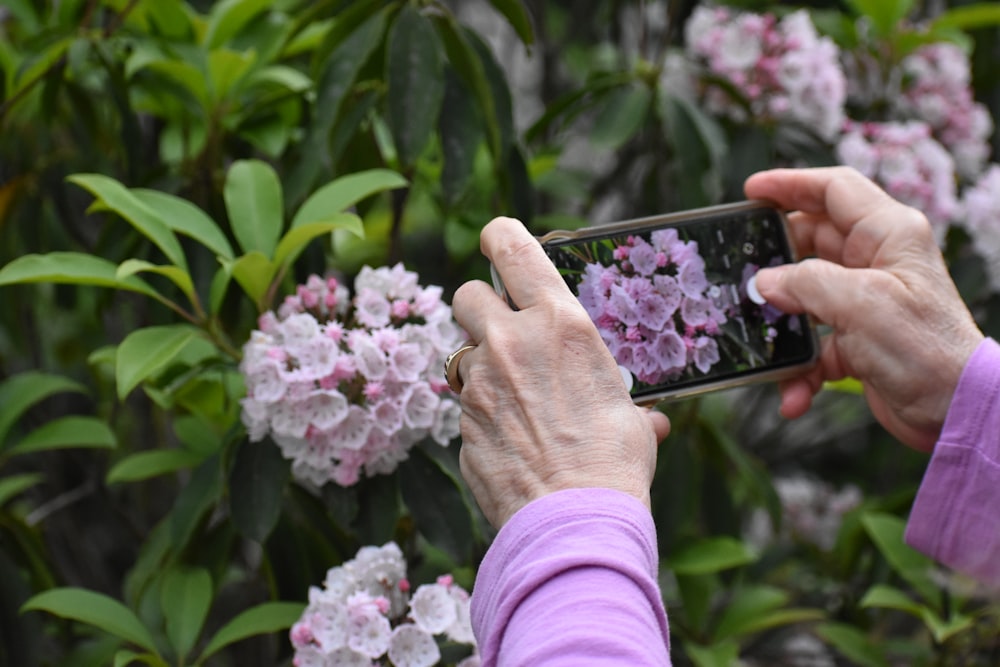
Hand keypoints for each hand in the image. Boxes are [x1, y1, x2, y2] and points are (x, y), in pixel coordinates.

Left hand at [450, 217, 670, 527]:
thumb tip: (650, 422)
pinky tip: (511, 439)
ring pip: (462, 353)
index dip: (499, 236)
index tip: (495, 239)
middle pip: (466, 295)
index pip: (512, 248)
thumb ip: (625, 404)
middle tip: (502, 330)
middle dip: (480, 308)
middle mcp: (510, 343)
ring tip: (514, 397)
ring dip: (482, 366)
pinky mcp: (462, 423)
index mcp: (559, 324)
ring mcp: (479, 384)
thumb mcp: (631, 417)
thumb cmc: (615, 463)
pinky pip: (465, 405)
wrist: (577, 520)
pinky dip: (483, 414)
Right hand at [744, 166, 983, 451]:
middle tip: (742, 272)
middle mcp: (877, 261)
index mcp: (889, 234)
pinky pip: (813, 344)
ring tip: (762, 339)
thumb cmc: (925, 349)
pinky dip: (800, 368)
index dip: (791, 184)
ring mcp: (865, 301)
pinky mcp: (857, 340)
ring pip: (804, 296)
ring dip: (783, 325)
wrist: (954, 411)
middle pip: (810, 242)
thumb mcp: (860, 304)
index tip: (751, 192)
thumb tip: (764, 283)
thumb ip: (805, 283)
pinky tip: (794, 392)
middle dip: (775, 262)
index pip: (834, 190)